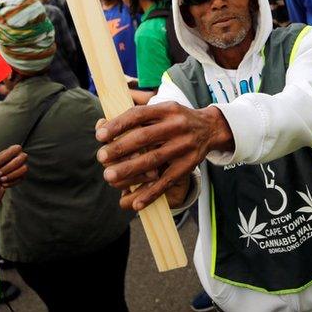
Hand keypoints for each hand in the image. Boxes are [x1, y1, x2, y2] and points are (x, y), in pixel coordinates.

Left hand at [0, 145, 27, 187]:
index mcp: (15, 149)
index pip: (13, 150)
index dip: (3, 159)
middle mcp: (22, 156)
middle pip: (19, 160)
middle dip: (7, 168)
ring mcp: (24, 166)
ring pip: (23, 169)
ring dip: (11, 175)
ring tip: (0, 179)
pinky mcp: (23, 176)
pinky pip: (20, 179)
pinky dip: (11, 182)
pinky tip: (3, 184)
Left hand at [96, 102, 232, 210]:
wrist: (211, 128)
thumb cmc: (176, 119)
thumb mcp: (162, 110)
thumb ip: (137, 117)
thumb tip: (102, 126)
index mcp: (166, 109)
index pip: (139, 114)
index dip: (118, 124)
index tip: (100, 135)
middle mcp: (176, 126)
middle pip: (144, 137)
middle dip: (120, 148)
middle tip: (101, 157)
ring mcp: (183, 146)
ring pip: (154, 160)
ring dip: (130, 170)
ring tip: (110, 177)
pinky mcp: (188, 165)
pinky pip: (167, 180)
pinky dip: (151, 192)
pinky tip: (135, 202)